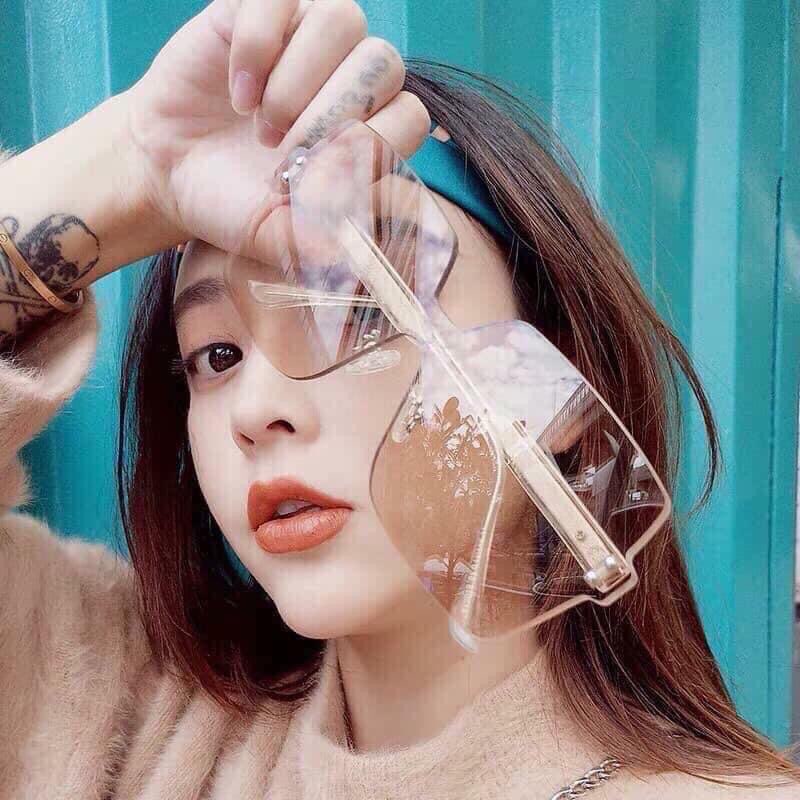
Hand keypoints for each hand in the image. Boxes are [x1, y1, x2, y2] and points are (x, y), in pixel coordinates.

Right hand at [123, 0, 429, 258]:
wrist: (169, 169)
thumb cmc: (233, 202)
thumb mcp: (276, 236)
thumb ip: (318, 240)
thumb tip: (354, 241)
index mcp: (368, 132)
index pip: (410, 116)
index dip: (367, 144)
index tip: (314, 176)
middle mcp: (348, 79)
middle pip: (382, 65)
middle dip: (328, 115)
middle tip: (279, 152)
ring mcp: (307, 39)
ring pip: (342, 19)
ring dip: (295, 81)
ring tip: (261, 122)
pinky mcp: (261, 10)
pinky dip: (256, 48)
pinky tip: (237, 93)